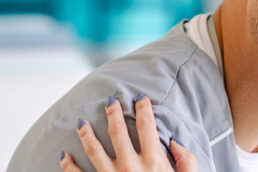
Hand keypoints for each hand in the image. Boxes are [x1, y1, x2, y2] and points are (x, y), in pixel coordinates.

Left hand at [60, 95, 196, 170]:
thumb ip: (187, 160)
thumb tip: (173, 140)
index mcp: (153, 161)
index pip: (147, 126)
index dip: (144, 109)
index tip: (140, 99)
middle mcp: (131, 167)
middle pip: (118, 132)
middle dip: (113, 114)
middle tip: (110, 102)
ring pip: (94, 150)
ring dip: (86, 134)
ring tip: (81, 122)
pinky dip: (68, 166)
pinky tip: (64, 156)